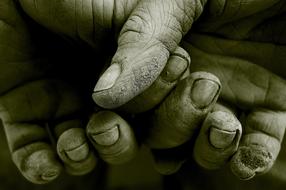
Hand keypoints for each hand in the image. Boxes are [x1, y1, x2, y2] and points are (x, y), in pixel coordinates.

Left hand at [0, 0, 191, 183]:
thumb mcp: (138, 7)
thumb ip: (148, 43)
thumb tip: (116, 95)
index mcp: (137, 69)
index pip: (158, 111)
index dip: (159, 121)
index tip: (150, 116)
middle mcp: (106, 89)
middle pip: (122, 136)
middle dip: (118, 143)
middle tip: (108, 129)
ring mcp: (67, 97)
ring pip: (83, 147)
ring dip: (83, 156)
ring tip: (76, 144)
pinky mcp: (27, 103)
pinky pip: (34, 145)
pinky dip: (40, 163)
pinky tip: (47, 166)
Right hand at [138, 0, 285, 182]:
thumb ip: (144, 37)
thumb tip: (103, 92)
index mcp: (163, 55)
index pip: (130, 101)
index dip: (130, 111)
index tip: (147, 95)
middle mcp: (191, 80)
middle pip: (162, 131)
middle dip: (173, 125)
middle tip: (203, 87)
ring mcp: (231, 95)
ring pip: (201, 146)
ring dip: (207, 149)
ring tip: (223, 126)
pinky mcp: (272, 104)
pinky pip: (255, 145)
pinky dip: (249, 159)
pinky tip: (247, 158)